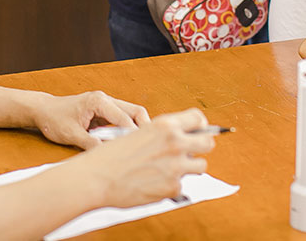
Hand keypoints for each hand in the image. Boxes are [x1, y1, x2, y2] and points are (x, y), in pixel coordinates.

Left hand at [32, 91, 150, 149]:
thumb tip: (107, 155)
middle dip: (144, 128)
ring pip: (131, 114)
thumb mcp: (71, 135)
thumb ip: (90, 144)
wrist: (43, 111)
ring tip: (142, 148)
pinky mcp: (104, 112)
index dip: (134, 134)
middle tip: (149, 147)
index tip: (141, 149)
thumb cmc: (53, 119)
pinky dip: (129, 130)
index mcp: (98, 101)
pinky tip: (129, 145)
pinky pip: (123, 119)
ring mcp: (106, 104)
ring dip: (137, 129)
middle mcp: (105, 99)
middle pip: (135, 111)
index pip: (124, 118)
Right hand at [71, 108, 215, 207]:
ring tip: (168, 169)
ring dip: (188, 168)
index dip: (199, 126)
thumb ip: (162, 134)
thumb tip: (182, 137)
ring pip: (200, 166)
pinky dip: (170, 186)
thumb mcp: (139, 133)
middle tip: (188, 152)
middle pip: (208, 142)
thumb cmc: (112, 156)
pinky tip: (154, 183)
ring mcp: (176, 166)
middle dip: (200, 147)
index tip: (195, 132)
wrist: (97, 178)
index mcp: (165, 125)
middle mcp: (174, 143)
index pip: (198, 118)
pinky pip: (182, 185)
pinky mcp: (172, 187)